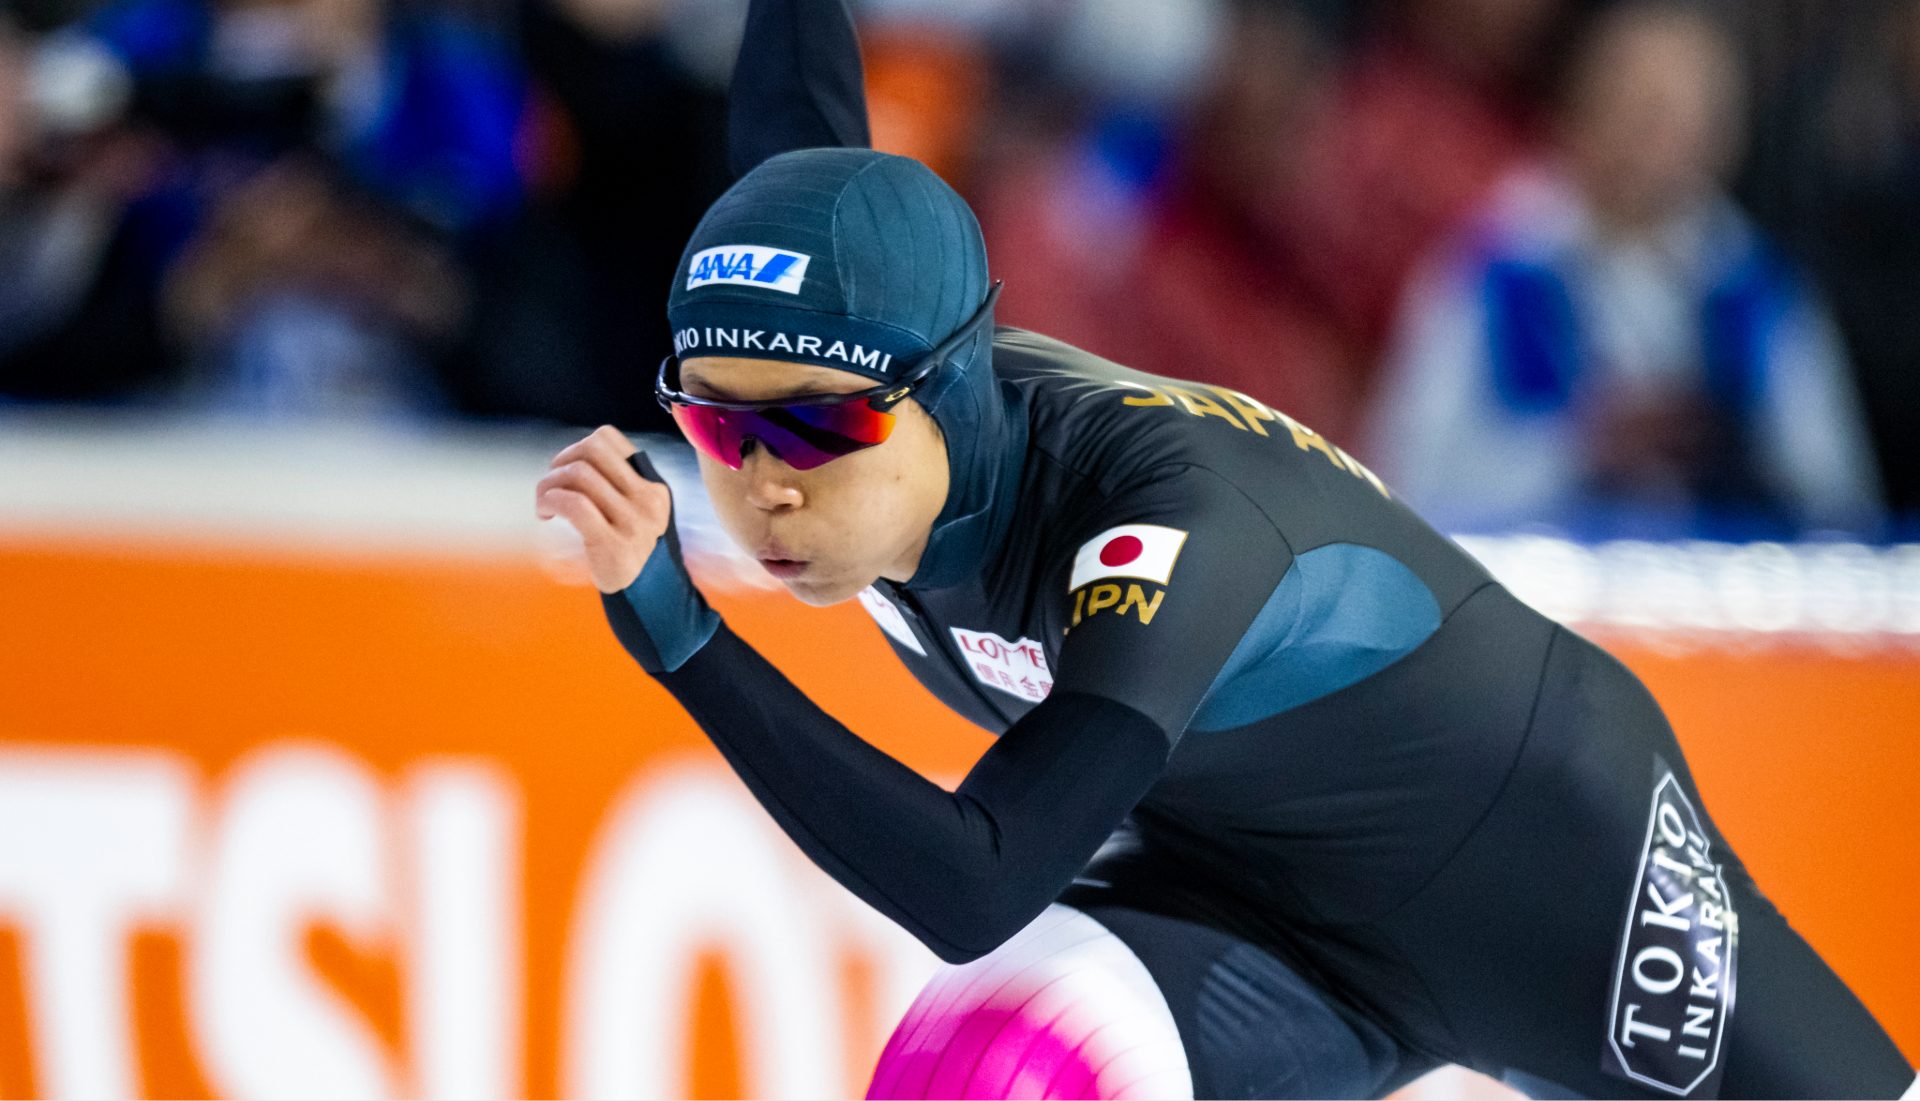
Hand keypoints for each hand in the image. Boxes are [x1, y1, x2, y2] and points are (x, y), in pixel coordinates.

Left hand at [535, 425, 672, 592]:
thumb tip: (573, 458)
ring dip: (549, 485)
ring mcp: (634, 522)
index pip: (609, 439)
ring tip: (545, 505)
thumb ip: (618, 486)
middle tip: (551, 486)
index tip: (566, 471)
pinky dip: (552, 501)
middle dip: (560, 462)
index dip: (576, 448)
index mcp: (653, 486)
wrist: (649, 600)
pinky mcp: (614, 544)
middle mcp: (647, 500)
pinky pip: (575, 504)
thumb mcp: (637, 514)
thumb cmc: (630, 553)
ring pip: (580, 474)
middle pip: (591, 451)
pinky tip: (546, 514)